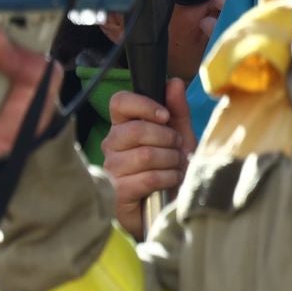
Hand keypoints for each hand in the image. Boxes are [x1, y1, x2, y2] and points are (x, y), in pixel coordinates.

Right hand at [101, 81, 196, 237]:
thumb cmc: (171, 170)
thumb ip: (177, 110)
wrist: (170, 208)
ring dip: (170, 161)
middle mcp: (111, 145)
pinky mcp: (117, 193)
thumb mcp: (180, 137)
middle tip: (178, 149)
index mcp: (123, 126)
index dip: (143, 105)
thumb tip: (174, 81)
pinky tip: (170, 181)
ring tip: (175, 167)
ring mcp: (111, 169)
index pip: (119, 102)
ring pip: (145, 155)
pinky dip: (167, 178)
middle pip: (136, 129)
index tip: (165, 116)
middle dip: (167, 139)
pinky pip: (146, 178)